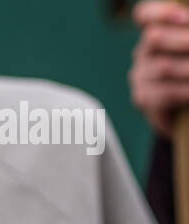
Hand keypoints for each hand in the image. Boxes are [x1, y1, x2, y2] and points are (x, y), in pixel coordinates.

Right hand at [131, 2, 188, 137]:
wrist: (180, 111)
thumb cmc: (187, 75)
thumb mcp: (186, 51)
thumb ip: (186, 37)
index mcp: (155, 33)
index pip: (144, 15)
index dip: (161, 13)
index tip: (185, 18)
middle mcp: (142, 52)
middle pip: (153, 38)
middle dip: (183, 41)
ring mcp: (139, 76)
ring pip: (162, 67)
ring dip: (188, 70)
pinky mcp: (142, 98)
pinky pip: (163, 93)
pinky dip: (184, 91)